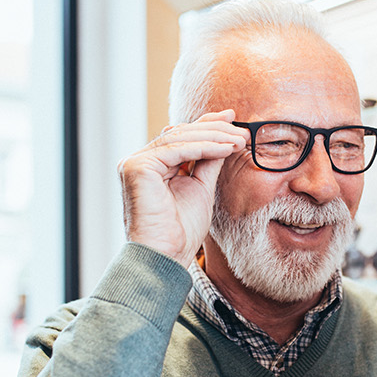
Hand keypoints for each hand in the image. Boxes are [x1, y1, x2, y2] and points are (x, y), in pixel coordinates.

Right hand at [116, 110, 249, 264]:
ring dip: (214, 137)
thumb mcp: (200, 189)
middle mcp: (138, 162)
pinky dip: (204, 147)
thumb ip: (207, 163)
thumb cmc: (180, 232)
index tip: (233, 119)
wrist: (165, 257)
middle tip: (242, 129)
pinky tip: (226, 149)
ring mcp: (134, 163)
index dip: (207, 126)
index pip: (180, 138)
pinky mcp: (137, 167)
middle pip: (180, 134)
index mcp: (150, 167)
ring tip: (240, 140)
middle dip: (214, 129)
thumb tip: (225, 138)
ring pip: (179, 138)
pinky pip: (177, 150)